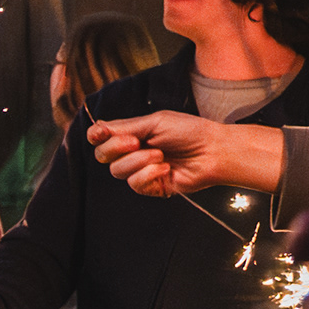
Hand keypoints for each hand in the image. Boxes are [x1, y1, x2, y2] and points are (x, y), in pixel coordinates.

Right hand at [88, 111, 284, 200]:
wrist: (213, 151)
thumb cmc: (189, 132)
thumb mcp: (155, 122)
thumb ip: (124, 127)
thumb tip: (97, 129)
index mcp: (132, 134)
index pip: (100, 138)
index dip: (96, 136)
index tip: (102, 134)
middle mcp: (133, 152)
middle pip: (102, 156)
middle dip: (116, 148)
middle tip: (136, 141)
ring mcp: (140, 170)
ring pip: (117, 171)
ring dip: (138, 161)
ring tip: (161, 155)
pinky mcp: (150, 186)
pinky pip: (134, 184)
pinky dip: (149, 174)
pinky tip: (166, 168)